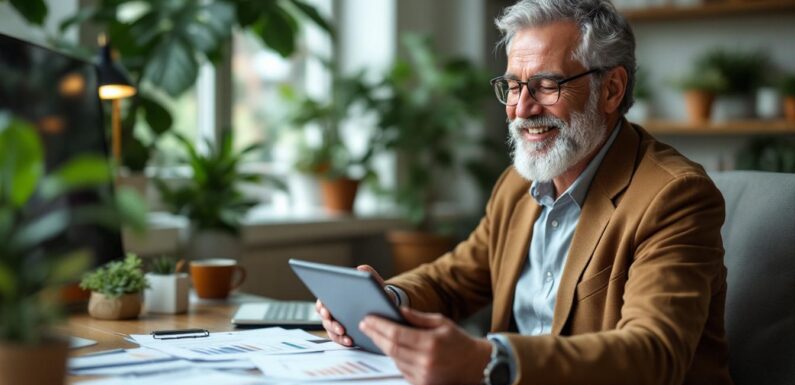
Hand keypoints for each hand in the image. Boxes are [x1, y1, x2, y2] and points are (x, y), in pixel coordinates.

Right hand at [315, 264, 393, 346]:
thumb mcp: (373, 281)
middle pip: (324, 318)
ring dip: (336, 333)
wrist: (382, 304)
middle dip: (330, 323)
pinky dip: (343, 340)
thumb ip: (368, 274)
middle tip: (339, 326)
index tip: (327, 311)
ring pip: (330, 329)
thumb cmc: (374, 291)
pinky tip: (351, 341)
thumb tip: (360, 269)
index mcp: (335, 295)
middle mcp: (332, 309)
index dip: (322, 307)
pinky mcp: (343, 332)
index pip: (322, 301)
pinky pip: (339, 338)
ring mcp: (337, 322)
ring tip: (346, 334)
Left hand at [359, 307, 491, 384]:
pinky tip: (392, 348)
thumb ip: (418, 317)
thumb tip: (398, 310)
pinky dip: (395, 357)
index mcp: (431, 343)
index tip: (368, 319)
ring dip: (383, 346)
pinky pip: (401, 369)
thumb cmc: (459, 342)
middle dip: (375, 335)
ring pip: (394, 359)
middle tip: (365, 325)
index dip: (379, 326)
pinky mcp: (422, 383)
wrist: (475, 365)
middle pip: (391, 348)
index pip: (397, 334)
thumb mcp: (441, 322)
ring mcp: (423, 375)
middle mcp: (426, 361)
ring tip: (376, 334)